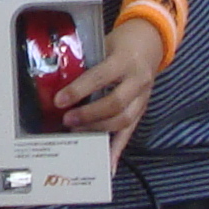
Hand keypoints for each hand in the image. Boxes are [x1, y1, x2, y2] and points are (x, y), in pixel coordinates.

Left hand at [56, 17, 161, 153]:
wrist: (150, 42)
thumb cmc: (121, 42)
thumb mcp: (104, 44)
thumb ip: (87, 63)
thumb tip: (58, 83)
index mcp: (125, 60)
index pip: (100, 77)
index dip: (79, 90)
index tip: (59, 100)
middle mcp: (138, 80)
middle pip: (115, 104)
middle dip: (88, 115)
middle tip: (66, 120)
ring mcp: (143, 97)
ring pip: (124, 121)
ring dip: (98, 130)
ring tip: (76, 132)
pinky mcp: (143, 110)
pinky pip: (130, 132)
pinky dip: (118, 151)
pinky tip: (108, 166)